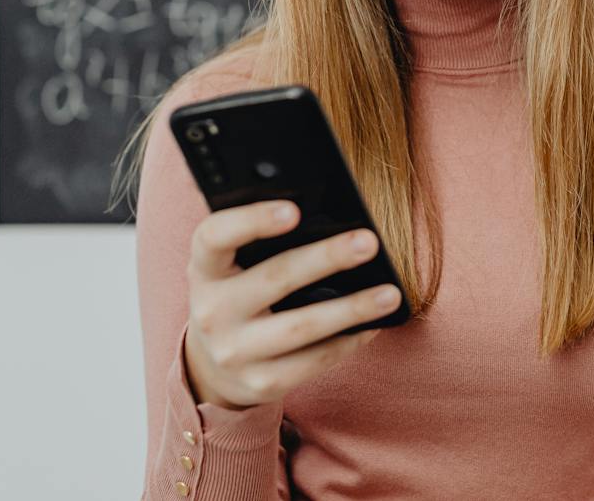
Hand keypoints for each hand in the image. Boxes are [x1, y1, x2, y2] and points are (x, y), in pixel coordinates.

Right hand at [182, 199, 399, 410]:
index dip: (252, 220)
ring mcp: (234, 351)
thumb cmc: (237, 294)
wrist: (212, 365)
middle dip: (326, 258)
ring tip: (389, 293)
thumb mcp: (232, 266)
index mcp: (204, 269)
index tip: (294, 210)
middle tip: (368, 242)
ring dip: (351, 308)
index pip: (215, 236)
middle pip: (275, 278)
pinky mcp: (260, 383)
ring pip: (301, 327)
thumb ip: (261, 242)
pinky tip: (372, 325)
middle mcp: (211, 311)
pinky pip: (313, 362)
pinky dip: (347, 341)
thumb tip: (330, 218)